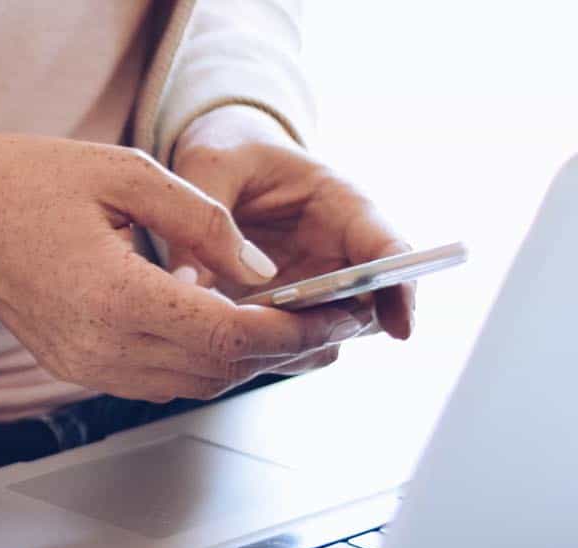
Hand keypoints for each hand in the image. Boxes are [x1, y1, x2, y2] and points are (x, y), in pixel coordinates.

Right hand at [0, 134, 364, 402]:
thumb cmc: (28, 183)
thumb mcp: (128, 174)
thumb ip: (204, 222)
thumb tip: (265, 272)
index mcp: (114, 296)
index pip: (229, 335)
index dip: (294, 330)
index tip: (339, 314)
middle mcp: (99, 346)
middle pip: (220, 369)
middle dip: (286, 350)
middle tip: (337, 321)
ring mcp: (85, 365)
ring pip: (195, 384)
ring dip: (248, 361)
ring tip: (295, 327)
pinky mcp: (77, 368)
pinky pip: (160, 381)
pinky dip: (205, 362)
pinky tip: (232, 330)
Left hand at [170, 105, 414, 370]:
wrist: (221, 164)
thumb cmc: (227, 153)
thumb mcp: (211, 168)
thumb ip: (203, 220)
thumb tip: (188, 284)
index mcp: (341, 204)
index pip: (387, 249)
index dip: (399, 288)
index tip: (400, 328)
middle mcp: (338, 250)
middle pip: (366, 304)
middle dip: (339, 330)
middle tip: (295, 346)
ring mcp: (315, 283)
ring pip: (329, 330)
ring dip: (300, 347)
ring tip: (253, 349)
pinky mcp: (284, 307)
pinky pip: (289, 340)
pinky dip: (269, 352)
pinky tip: (232, 354)